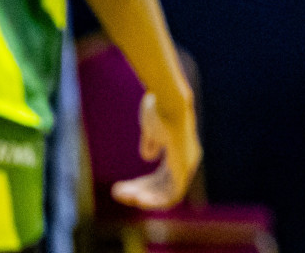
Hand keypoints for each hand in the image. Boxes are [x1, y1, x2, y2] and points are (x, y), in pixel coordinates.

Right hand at [112, 91, 200, 209]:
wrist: (166, 102)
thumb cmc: (158, 110)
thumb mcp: (152, 129)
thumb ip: (151, 143)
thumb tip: (149, 157)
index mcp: (180, 152)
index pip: (160, 178)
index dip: (140, 186)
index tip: (119, 188)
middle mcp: (186, 161)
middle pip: (162, 187)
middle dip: (139, 193)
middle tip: (116, 193)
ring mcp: (188, 166)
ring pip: (167, 194)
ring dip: (144, 199)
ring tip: (122, 195)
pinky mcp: (184, 168)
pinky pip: (174, 195)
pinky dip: (155, 200)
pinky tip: (137, 200)